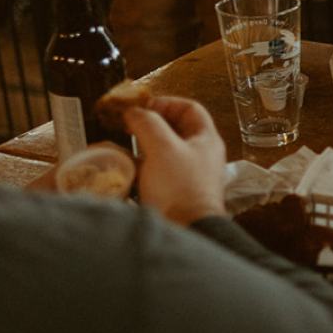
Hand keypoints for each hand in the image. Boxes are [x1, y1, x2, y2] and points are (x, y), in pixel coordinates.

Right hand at [124, 96, 226, 225]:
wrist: (187, 229)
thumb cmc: (180, 187)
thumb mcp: (162, 147)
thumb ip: (147, 123)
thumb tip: (134, 113)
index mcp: (206, 140)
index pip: (190, 108)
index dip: (166, 102)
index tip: (143, 108)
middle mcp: (200, 155)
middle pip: (175, 129)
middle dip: (151, 123)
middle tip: (129, 125)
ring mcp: (188, 174)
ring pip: (164, 150)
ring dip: (144, 145)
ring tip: (125, 144)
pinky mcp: (175, 191)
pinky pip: (157, 171)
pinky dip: (142, 166)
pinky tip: (127, 167)